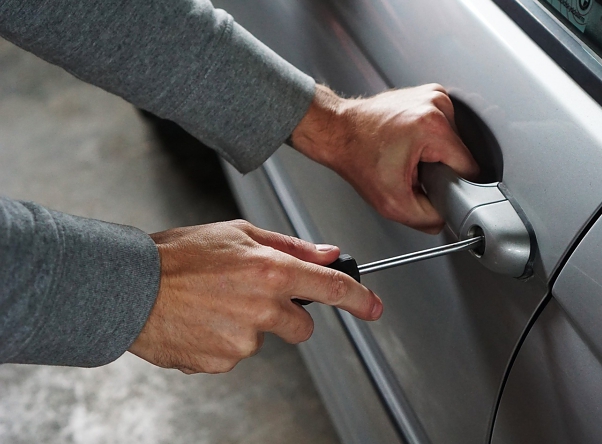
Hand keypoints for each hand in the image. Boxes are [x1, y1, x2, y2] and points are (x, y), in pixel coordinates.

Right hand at [128, 220, 382, 373]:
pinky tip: (200, 322)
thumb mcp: (237, 233)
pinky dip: (221, 342)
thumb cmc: (177, 256)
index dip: (360, 299)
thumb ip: (289, 246)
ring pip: (263, 339)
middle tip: (250, 297)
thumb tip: (328, 254)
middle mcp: (262, 308)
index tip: (373, 307)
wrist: (127, 288)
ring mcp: (243, 340)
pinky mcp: (222, 362)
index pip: (332, 289)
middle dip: (286, 315)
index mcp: (271, 271)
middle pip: (302, 326)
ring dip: (247, 326)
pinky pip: (234, 355)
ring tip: (212, 304)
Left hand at [290, 84, 479, 233]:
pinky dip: (431, 139)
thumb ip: (428, 219)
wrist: (338, 131)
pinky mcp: (430, 93)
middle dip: (441, 168)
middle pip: (461, 153)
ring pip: (454, 141)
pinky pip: (445, 127)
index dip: (453, 185)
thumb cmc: (357, 157)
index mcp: (433, 127)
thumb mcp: (393, 203)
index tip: (432, 185)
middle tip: (413, 170)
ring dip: (436, 153)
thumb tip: (447, 218)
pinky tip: (411, 142)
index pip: (469, 168)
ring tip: (410, 155)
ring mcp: (434, 95)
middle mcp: (437, 104)